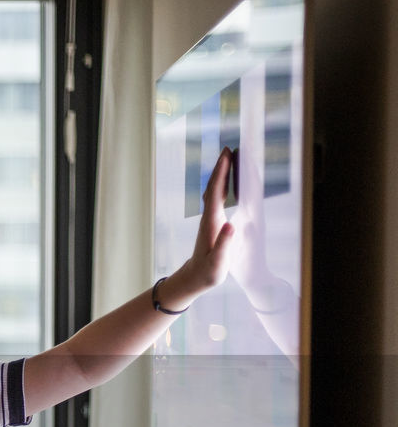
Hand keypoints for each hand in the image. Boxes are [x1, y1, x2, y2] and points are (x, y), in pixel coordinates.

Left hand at [180, 147, 236, 291]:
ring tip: (229, 159)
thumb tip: (231, 225)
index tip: (227, 156)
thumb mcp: (218, 261)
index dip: (221, 173)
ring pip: (215, 191)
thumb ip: (223, 244)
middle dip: (221, 168)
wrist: (195, 278)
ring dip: (222, 174)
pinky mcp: (212, 223)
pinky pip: (217, 199)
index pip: (216, 192)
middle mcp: (208, 217)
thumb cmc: (208, 271)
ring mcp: (209, 219)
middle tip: (229, 149)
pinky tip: (227, 182)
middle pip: (214, 187)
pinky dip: (223, 186)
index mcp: (211, 222)